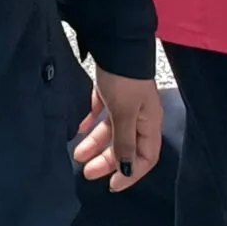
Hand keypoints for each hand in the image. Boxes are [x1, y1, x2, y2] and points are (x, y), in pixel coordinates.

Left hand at [74, 68, 163, 190]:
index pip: (145, 157)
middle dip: (106, 160)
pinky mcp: (111, 89)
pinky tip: (79, 128)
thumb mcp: (124, 113)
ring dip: (95, 143)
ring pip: (111, 129)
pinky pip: (102, 111)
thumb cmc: (123, 80)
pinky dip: (92, 121)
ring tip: (76, 154)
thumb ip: (124, 142)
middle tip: (86, 172)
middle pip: (125, 145)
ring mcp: (126, 101)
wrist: (116, 40)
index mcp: (150, 123)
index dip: (130, 174)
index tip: (111, 186)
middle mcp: (140, 115)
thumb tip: (126, 169)